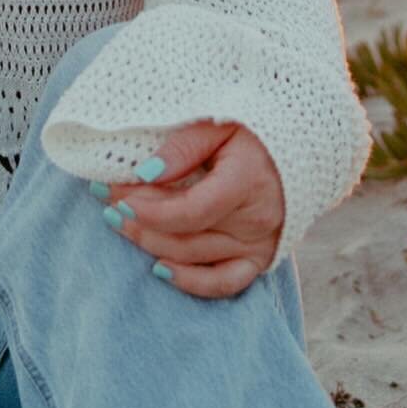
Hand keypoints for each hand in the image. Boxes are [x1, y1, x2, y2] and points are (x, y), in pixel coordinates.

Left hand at [96, 121, 283, 298]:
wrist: (301, 146)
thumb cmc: (254, 129)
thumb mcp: (218, 123)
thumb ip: (182, 146)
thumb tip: (145, 173)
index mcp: (248, 180)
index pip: (190, 209)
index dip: (148, 208)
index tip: (114, 192)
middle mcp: (257, 219)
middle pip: (185, 234)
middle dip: (138, 219)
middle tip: (105, 201)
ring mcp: (259, 243)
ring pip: (195, 257)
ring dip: (151, 243)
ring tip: (119, 223)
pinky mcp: (260, 257)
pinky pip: (225, 284)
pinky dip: (192, 283)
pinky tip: (160, 269)